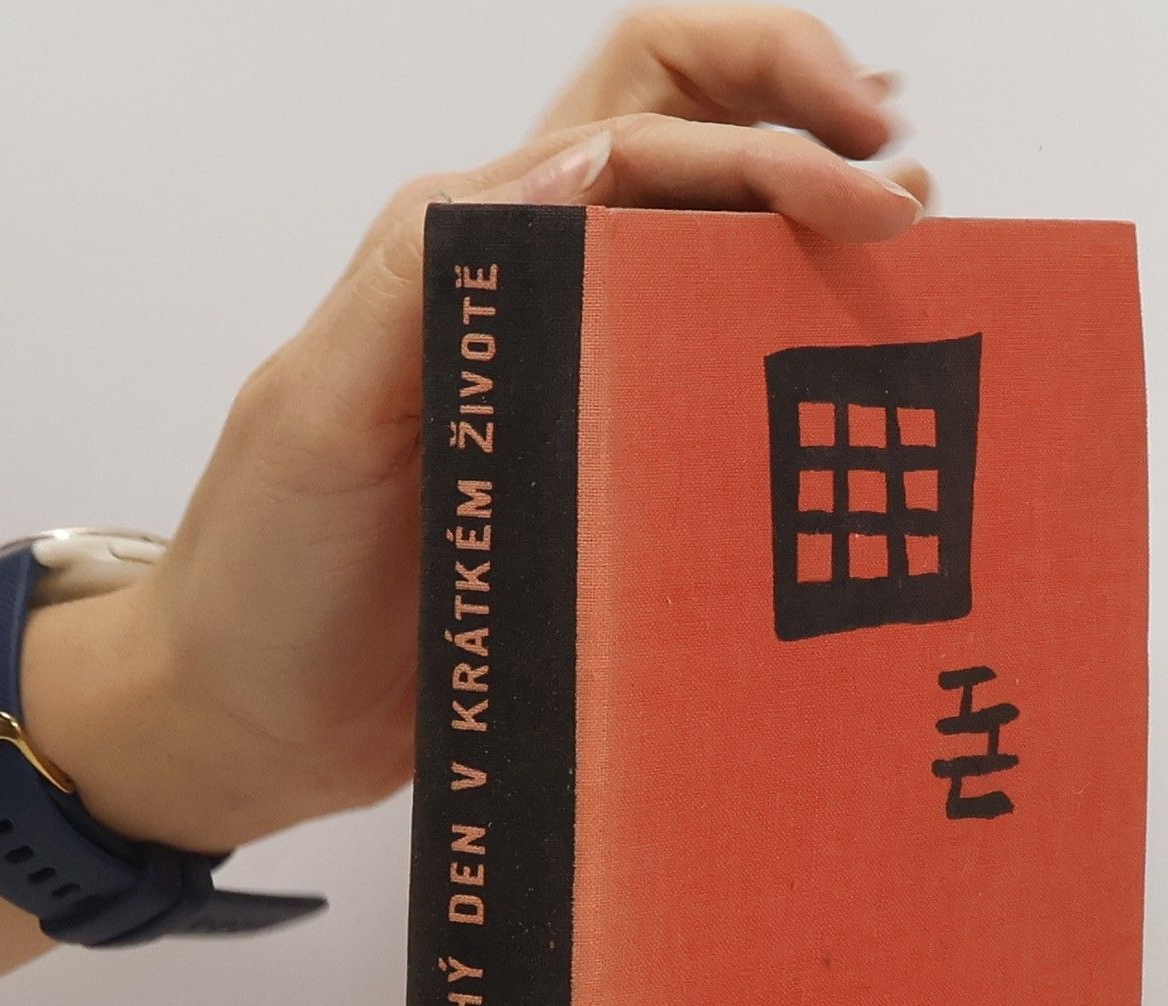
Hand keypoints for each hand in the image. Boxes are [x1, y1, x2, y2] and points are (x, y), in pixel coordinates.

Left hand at [29, 7, 929, 854]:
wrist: (251, 721)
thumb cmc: (265, 572)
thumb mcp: (318, 411)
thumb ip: (423, 275)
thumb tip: (581, 168)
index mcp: (472, 256)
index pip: (642, 134)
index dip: (765, 127)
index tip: (867, 188)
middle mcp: (540, 306)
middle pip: (687, 144)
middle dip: (805, 123)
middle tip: (905, 193)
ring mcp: (581, 401)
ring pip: (714, 272)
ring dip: (812, 244)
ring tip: (916, 271)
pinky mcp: (603, 500)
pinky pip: (706, 411)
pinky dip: (786, 380)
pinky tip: (851, 408)